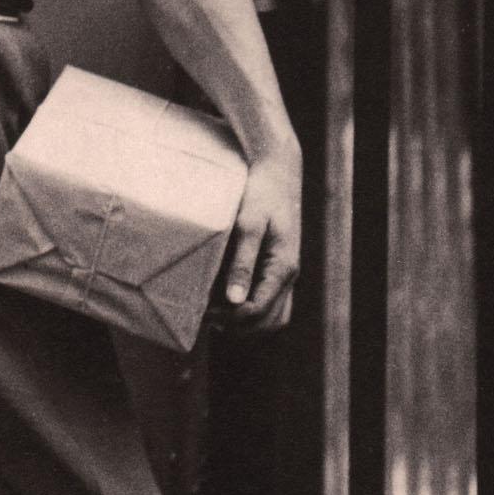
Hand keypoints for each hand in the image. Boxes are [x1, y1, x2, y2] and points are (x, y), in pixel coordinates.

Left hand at [214, 144, 301, 332]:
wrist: (278, 169)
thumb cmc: (261, 193)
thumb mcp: (248, 225)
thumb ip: (242, 263)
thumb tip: (235, 300)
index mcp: (283, 267)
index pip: (258, 311)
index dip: (231, 318)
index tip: (204, 312)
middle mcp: (289, 275)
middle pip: (269, 322)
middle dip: (239, 325)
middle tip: (207, 315)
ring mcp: (286, 272)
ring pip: (273, 315)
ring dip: (246, 321)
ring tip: (215, 310)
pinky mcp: (279, 266)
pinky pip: (270, 300)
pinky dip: (251, 307)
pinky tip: (225, 297)